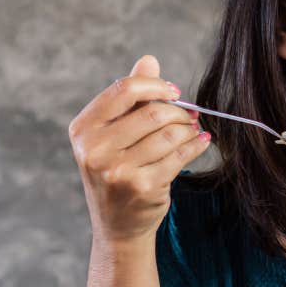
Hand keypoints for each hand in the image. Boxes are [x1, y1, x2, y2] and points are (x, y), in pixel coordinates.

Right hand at [69, 56, 211, 243]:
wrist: (117, 226)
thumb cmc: (117, 172)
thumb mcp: (113, 135)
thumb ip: (130, 98)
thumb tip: (149, 60)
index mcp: (83, 129)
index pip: (124, 90)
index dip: (156, 86)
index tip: (175, 93)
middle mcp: (95, 149)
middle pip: (152, 112)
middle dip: (179, 112)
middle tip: (191, 116)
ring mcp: (117, 170)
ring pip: (169, 134)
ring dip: (189, 129)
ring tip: (194, 130)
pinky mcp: (142, 186)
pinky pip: (180, 155)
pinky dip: (196, 145)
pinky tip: (202, 142)